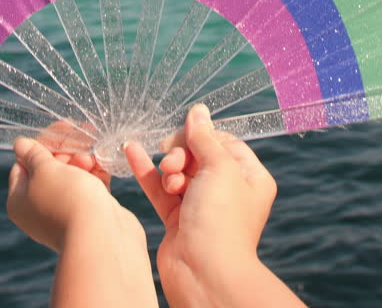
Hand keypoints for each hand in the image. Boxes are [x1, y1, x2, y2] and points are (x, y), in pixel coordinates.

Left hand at [5, 133, 130, 252]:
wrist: (102, 238)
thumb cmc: (67, 199)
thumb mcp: (45, 169)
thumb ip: (34, 154)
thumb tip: (19, 143)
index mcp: (20, 200)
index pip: (23, 164)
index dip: (41, 144)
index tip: (62, 129)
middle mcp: (39, 208)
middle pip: (49, 168)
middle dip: (67, 150)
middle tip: (82, 139)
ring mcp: (65, 212)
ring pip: (72, 177)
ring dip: (83, 160)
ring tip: (94, 156)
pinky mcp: (89, 213)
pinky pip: (90, 187)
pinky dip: (96, 173)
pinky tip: (104, 162)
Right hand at [126, 105, 303, 307]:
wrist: (203, 270)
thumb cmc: (221, 219)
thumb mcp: (220, 167)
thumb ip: (205, 137)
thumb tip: (198, 111)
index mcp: (250, 178)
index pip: (226, 143)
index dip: (205, 135)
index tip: (187, 132)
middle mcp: (228, 191)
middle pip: (200, 155)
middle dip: (183, 153)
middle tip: (173, 160)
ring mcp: (202, 206)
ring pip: (179, 171)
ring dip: (169, 168)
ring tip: (169, 179)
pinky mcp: (178, 219)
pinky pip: (160, 187)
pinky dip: (147, 171)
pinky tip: (130, 150)